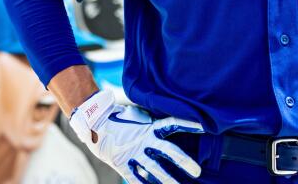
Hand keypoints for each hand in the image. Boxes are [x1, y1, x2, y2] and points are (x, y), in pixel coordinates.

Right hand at [69, 89, 202, 183]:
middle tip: (197, 171)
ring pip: (154, 169)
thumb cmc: (119, 119)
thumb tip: (169, 126)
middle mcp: (144, 140)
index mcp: (149, 127)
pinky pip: (135, 178)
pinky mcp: (122, 163)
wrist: (94, 123)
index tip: (203, 126)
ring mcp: (133, 152)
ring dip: (168, 179)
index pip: (172, 124)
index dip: (187, 124)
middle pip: (167, 151)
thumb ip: (153, 125)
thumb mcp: (138, 118)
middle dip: (183, 161)